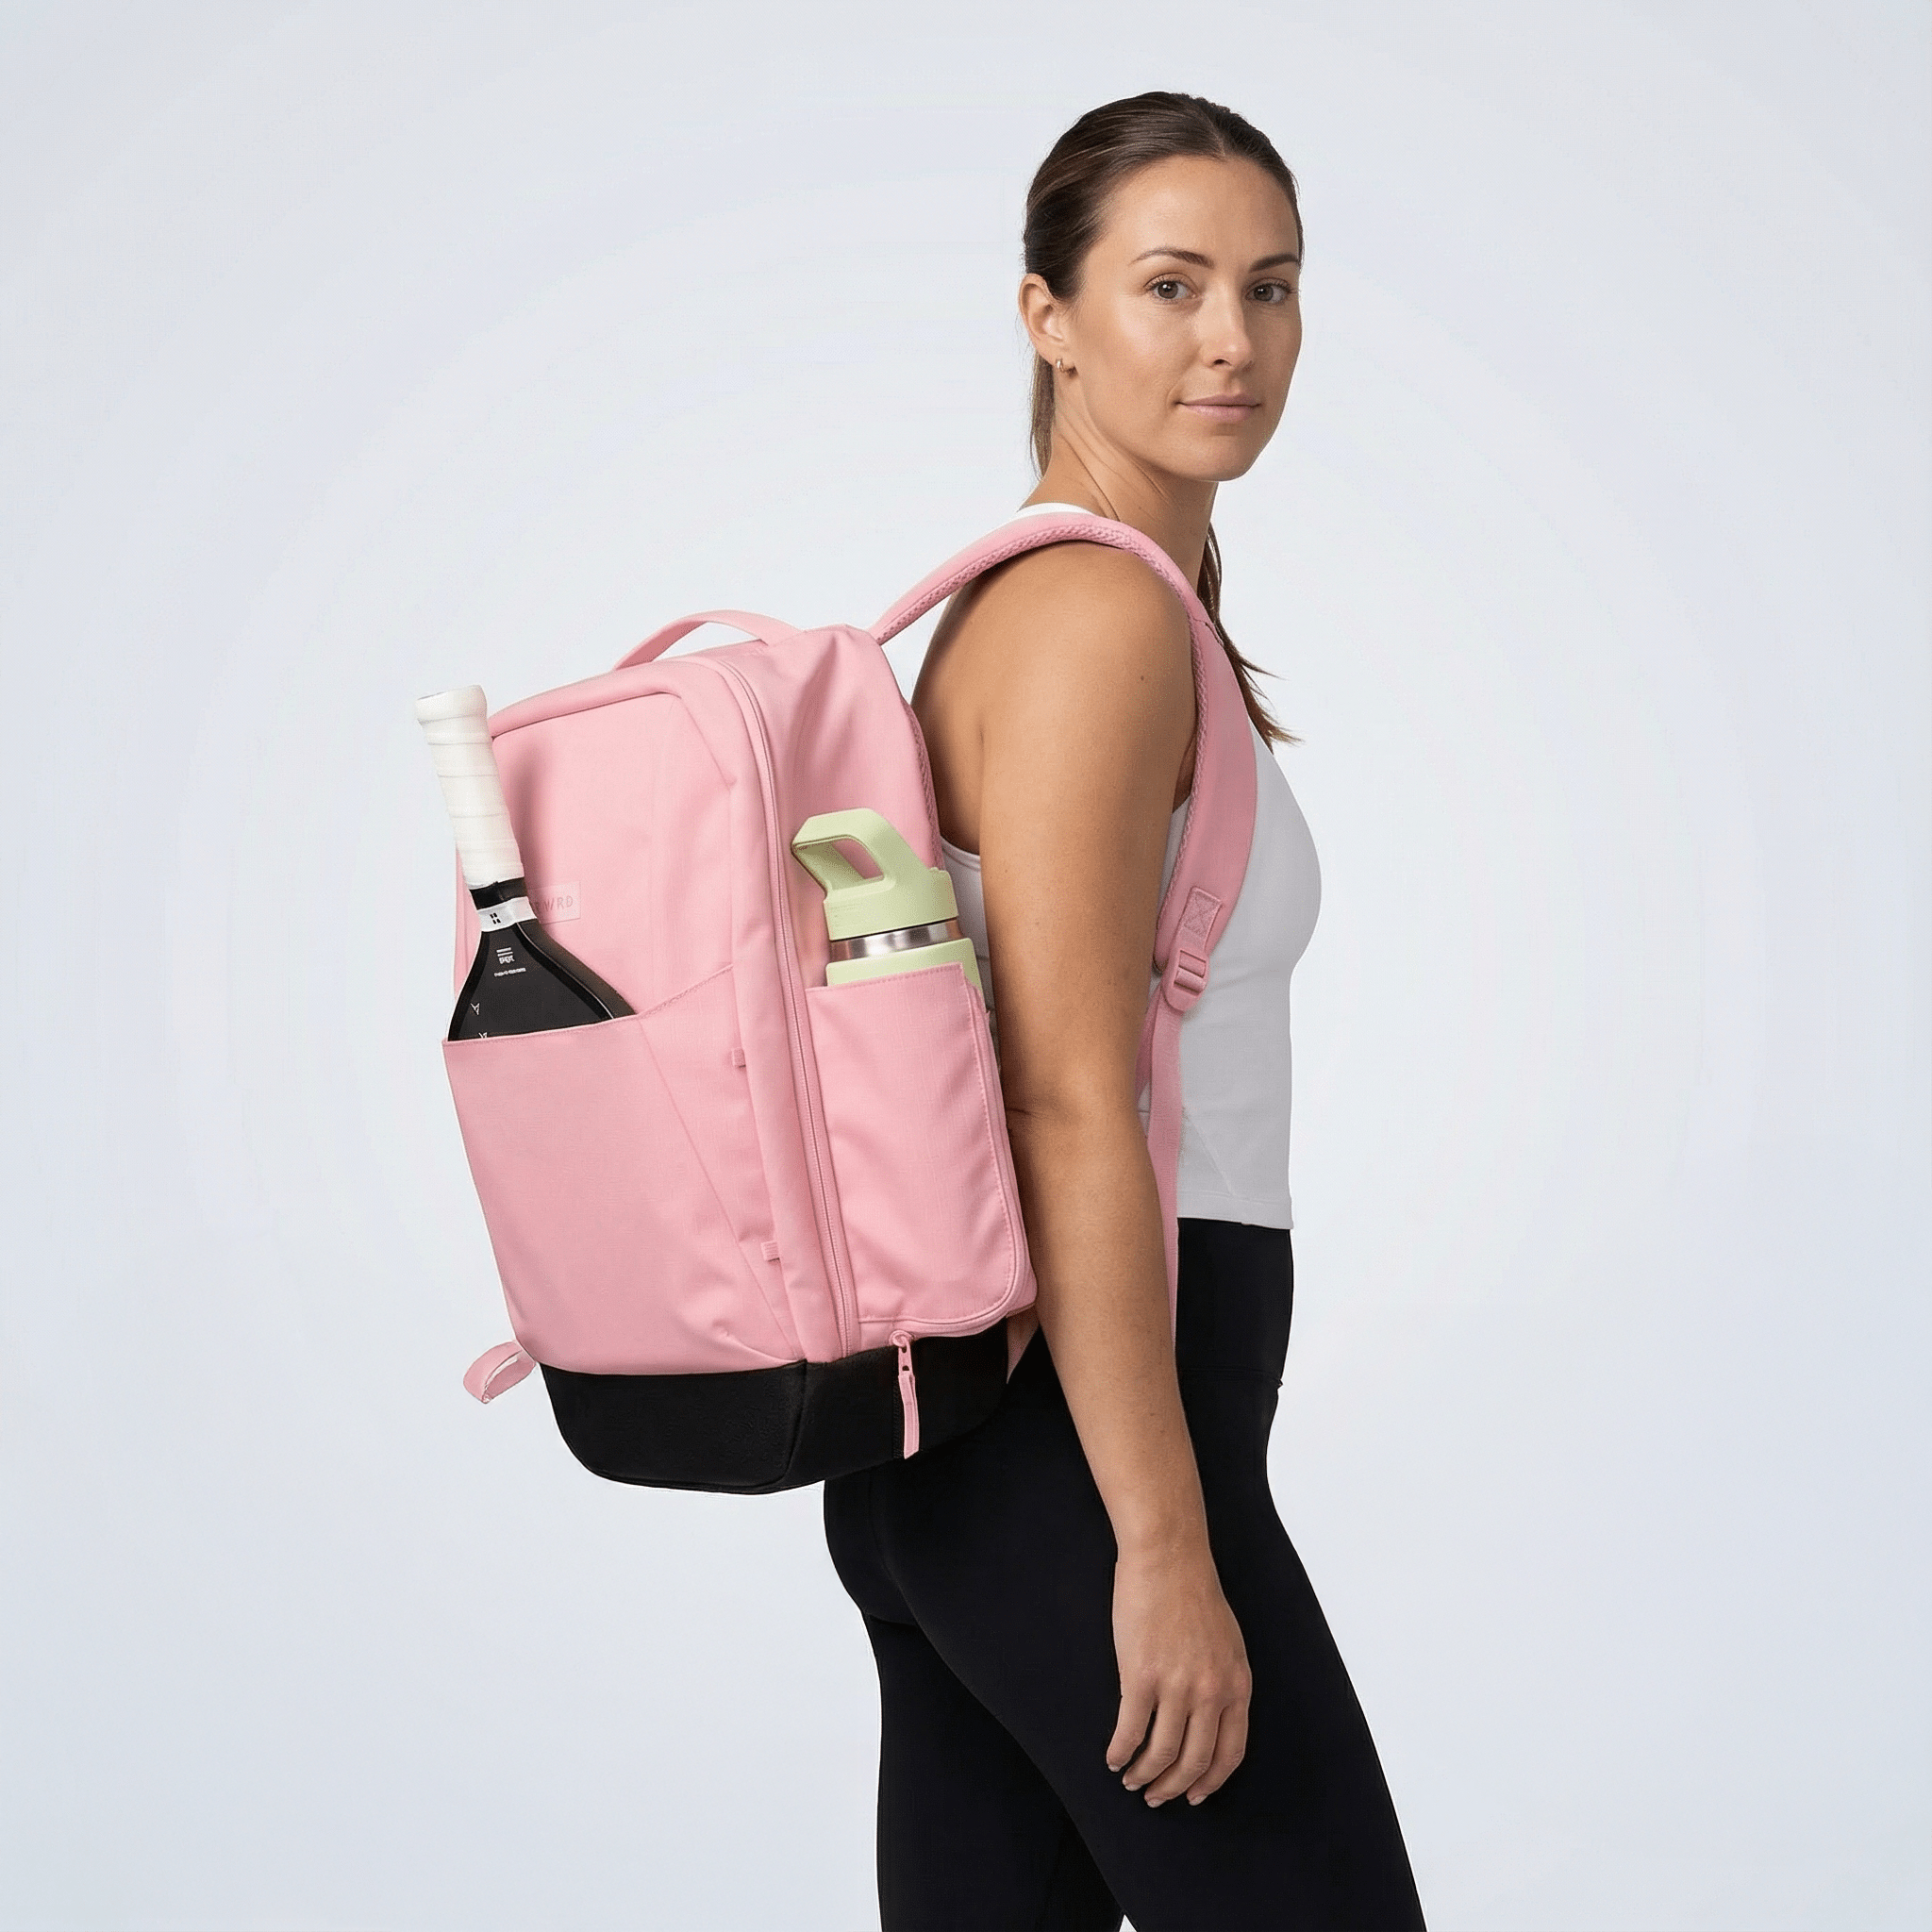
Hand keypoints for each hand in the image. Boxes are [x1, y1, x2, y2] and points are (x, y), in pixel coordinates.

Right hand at [1106, 1540, 1251, 1805]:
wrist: (1168, 1556)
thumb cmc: (1195, 1591)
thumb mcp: (1229, 1642)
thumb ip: (1224, 1681)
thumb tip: (1211, 1716)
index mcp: (1237, 1685)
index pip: (1230, 1753)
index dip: (1210, 1781)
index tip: (1195, 1795)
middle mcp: (1211, 1693)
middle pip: (1194, 1761)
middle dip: (1174, 1787)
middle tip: (1156, 1796)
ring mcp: (1177, 1687)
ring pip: (1162, 1753)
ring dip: (1144, 1775)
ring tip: (1131, 1780)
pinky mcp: (1141, 1677)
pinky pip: (1131, 1730)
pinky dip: (1120, 1752)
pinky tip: (1113, 1758)